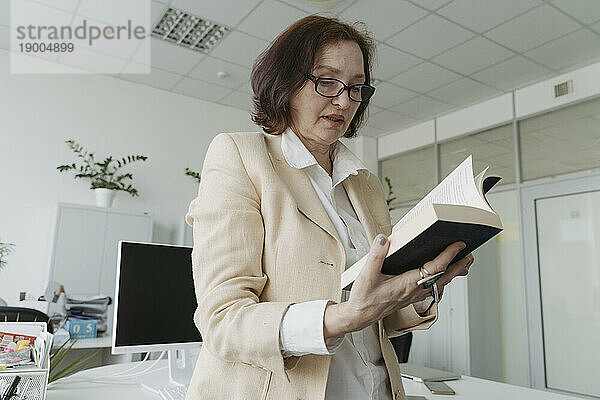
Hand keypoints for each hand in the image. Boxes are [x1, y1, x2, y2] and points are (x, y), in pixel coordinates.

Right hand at [323, 235, 466, 338]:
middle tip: (470, 254)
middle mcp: (415, 290)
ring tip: (464, 264)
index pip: (435, 268)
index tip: (458, 244)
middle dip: (459, 265)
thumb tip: (384, 239)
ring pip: (441, 284)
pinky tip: (443, 276)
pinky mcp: (412, 297)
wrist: (360, 316)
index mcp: (407, 284)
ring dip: (454, 273)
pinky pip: (434, 288)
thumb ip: (375, 255)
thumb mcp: (366, 274)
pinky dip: (443, 279)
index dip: (448, 256)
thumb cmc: (364, 297)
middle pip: (445, 277)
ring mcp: (415, 295)